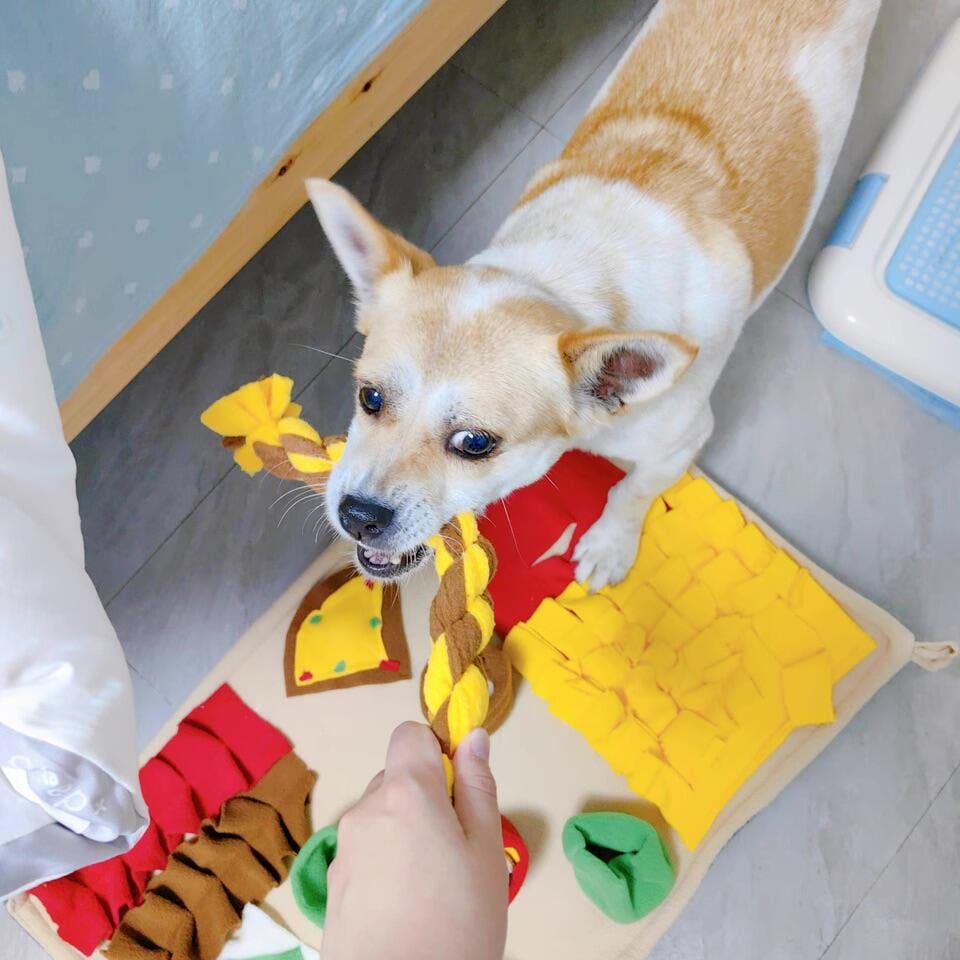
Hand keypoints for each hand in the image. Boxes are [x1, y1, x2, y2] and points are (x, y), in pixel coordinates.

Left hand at [321, 722, 507, 959]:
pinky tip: (406, 905)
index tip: (458, 788)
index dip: (436, 750)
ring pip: (382, 817)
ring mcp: (344, 848)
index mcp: (406, 793)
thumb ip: (478, 786)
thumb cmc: (456, 924)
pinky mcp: (333, 883)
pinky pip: (366, 851)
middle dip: (426, 799)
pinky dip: (386, 864)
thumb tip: (474, 737)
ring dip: (406, 834)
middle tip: (456, 849)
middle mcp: (366, 810)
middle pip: (397, 779)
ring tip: (433, 886)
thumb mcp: (487, 851)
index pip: (410, 734)